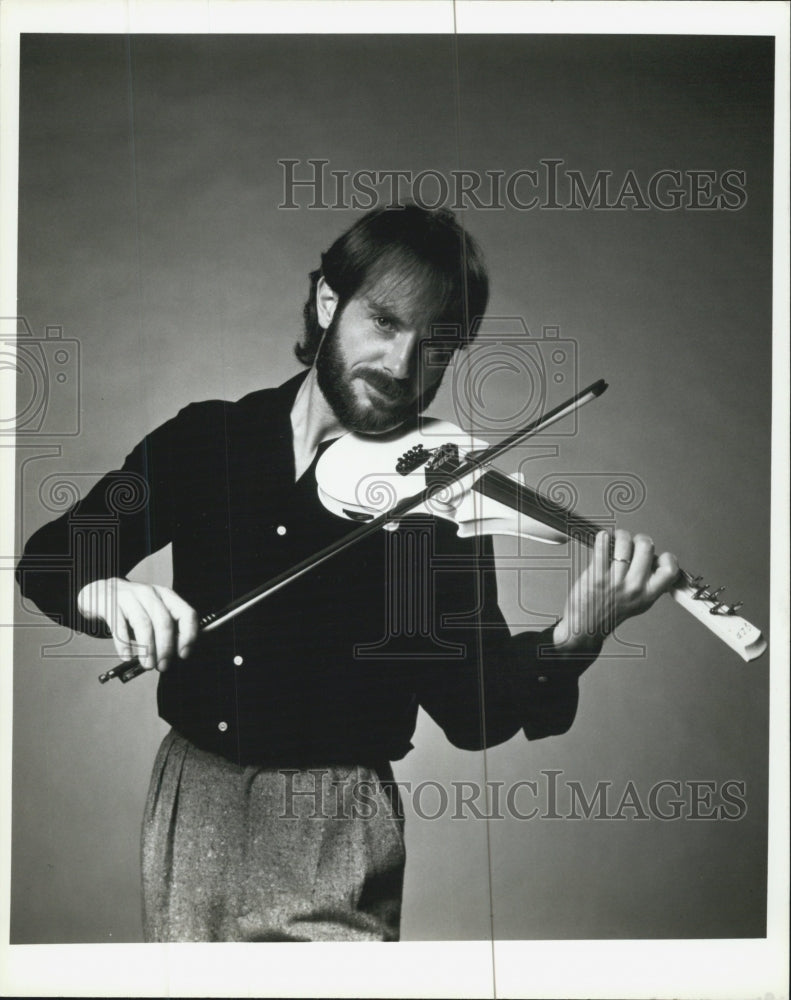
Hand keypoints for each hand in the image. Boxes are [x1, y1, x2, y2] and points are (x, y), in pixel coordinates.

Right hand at [77, 578, 198, 670]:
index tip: (183, 654)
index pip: (186, 613)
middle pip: (164, 621)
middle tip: (163, 665)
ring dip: (147, 649)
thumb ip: (168, 629)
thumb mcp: (152, 614)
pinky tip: (126, 656)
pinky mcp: (109, 604)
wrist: (98, 593)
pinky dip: (124, 644)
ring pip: (144, 624)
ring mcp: (128, 597)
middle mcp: (149, 594)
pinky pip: (119, 626)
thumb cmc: (130, 609)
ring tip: (147, 664)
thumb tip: (182, 652)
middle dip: (165, 647)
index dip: (188, 635)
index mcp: (166, 596)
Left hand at [553, 529, 679, 656]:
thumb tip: (655, 559)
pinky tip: (603, 541)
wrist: (586, 626)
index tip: (657, 556)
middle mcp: (634, 588)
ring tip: (616, 541)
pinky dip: (602, 538)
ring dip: (620, 536)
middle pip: (646, 547)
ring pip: (624, 543)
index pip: (670, 570)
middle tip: (633, 543)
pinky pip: (602, 546)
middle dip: (640, 539)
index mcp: (648, 595)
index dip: (667, 558)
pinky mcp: (596, 575)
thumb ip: (650, 583)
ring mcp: (615, 581)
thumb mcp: (639, 603)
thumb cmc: (610, 613)